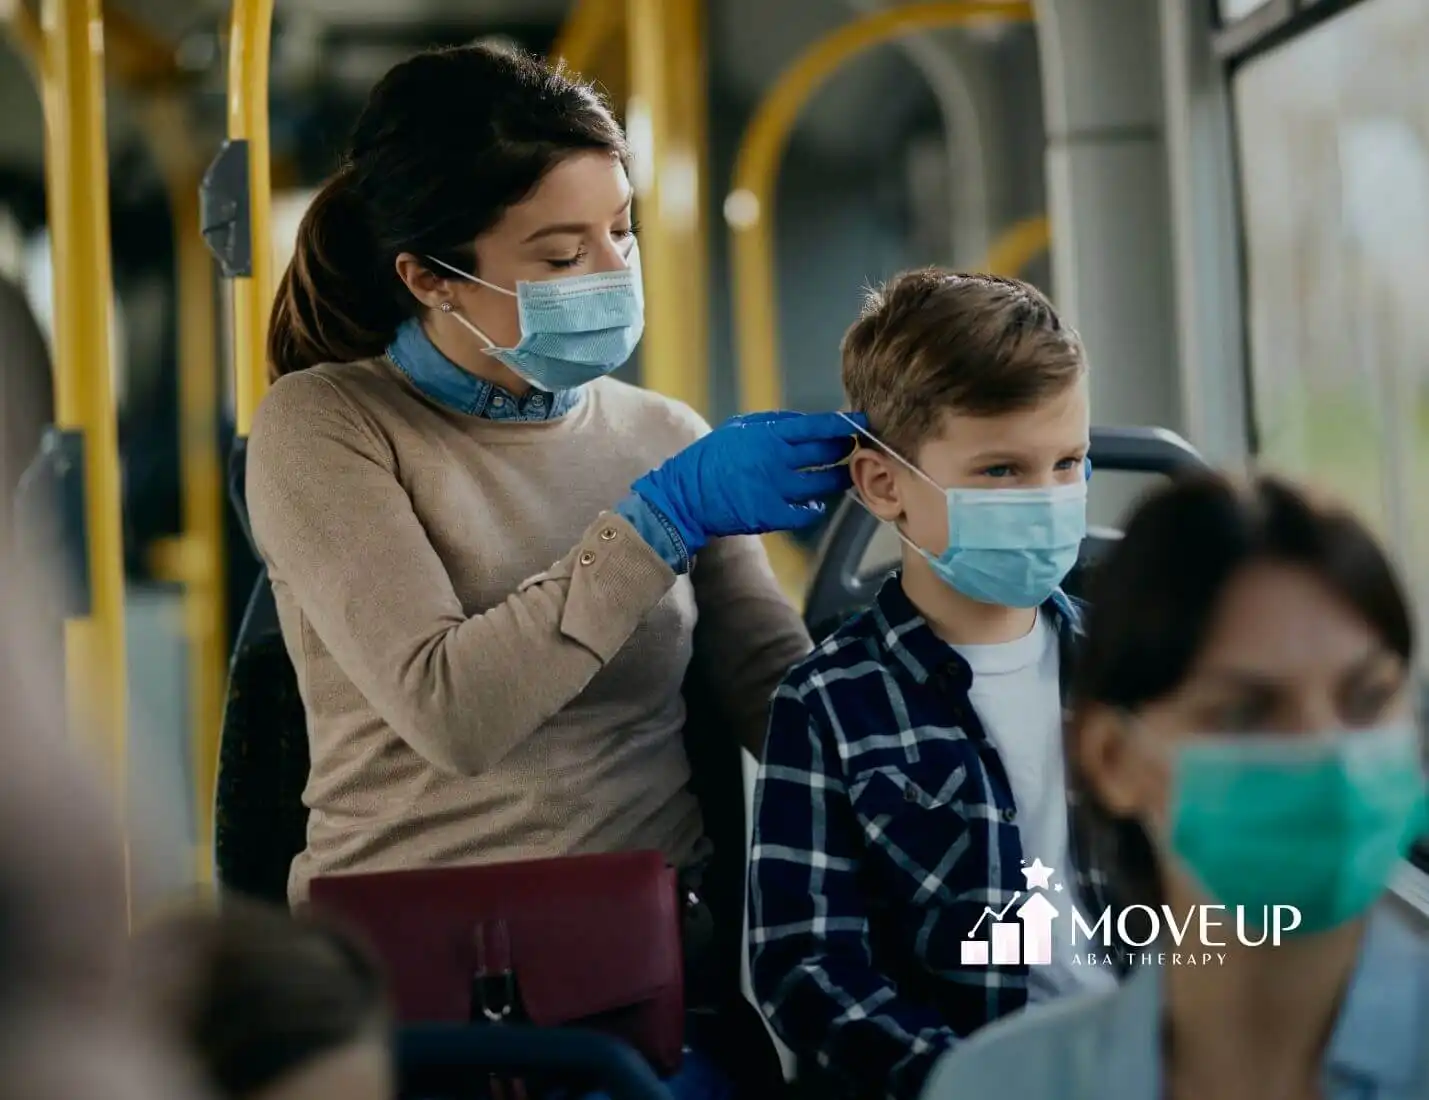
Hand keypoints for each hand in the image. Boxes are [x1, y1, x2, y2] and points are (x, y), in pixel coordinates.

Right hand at [633, 411, 865, 555]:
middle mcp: (774, 460)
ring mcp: (774, 490)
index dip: (843, 425)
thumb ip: (774, 422)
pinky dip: (815, 508)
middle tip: (852, 448)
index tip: (861, 421)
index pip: (817, 426)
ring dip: (837, 479)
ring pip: (822, 484)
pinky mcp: (770, 515)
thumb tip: (810, 422)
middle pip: (825, 453)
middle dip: (844, 449)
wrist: (686, 495)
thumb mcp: (739, 427)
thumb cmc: (713, 458)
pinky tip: (815, 503)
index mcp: (767, 435)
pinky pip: (806, 513)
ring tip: (842, 475)